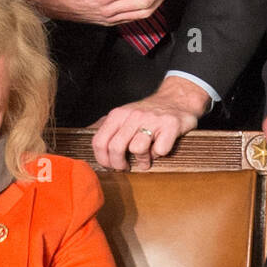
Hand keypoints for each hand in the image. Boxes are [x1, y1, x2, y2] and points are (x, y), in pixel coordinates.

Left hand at [91, 76, 209, 169]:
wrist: (177, 99)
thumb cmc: (148, 113)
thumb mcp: (124, 115)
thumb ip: (107, 127)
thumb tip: (89, 139)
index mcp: (118, 114)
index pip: (100, 141)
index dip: (103, 159)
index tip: (110, 165)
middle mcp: (134, 115)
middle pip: (116, 148)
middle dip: (119, 164)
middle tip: (126, 167)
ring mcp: (152, 120)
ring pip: (137, 149)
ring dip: (142, 160)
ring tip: (145, 158)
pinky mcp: (171, 125)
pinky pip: (159, 150)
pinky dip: (160, 154)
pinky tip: (159, 148)